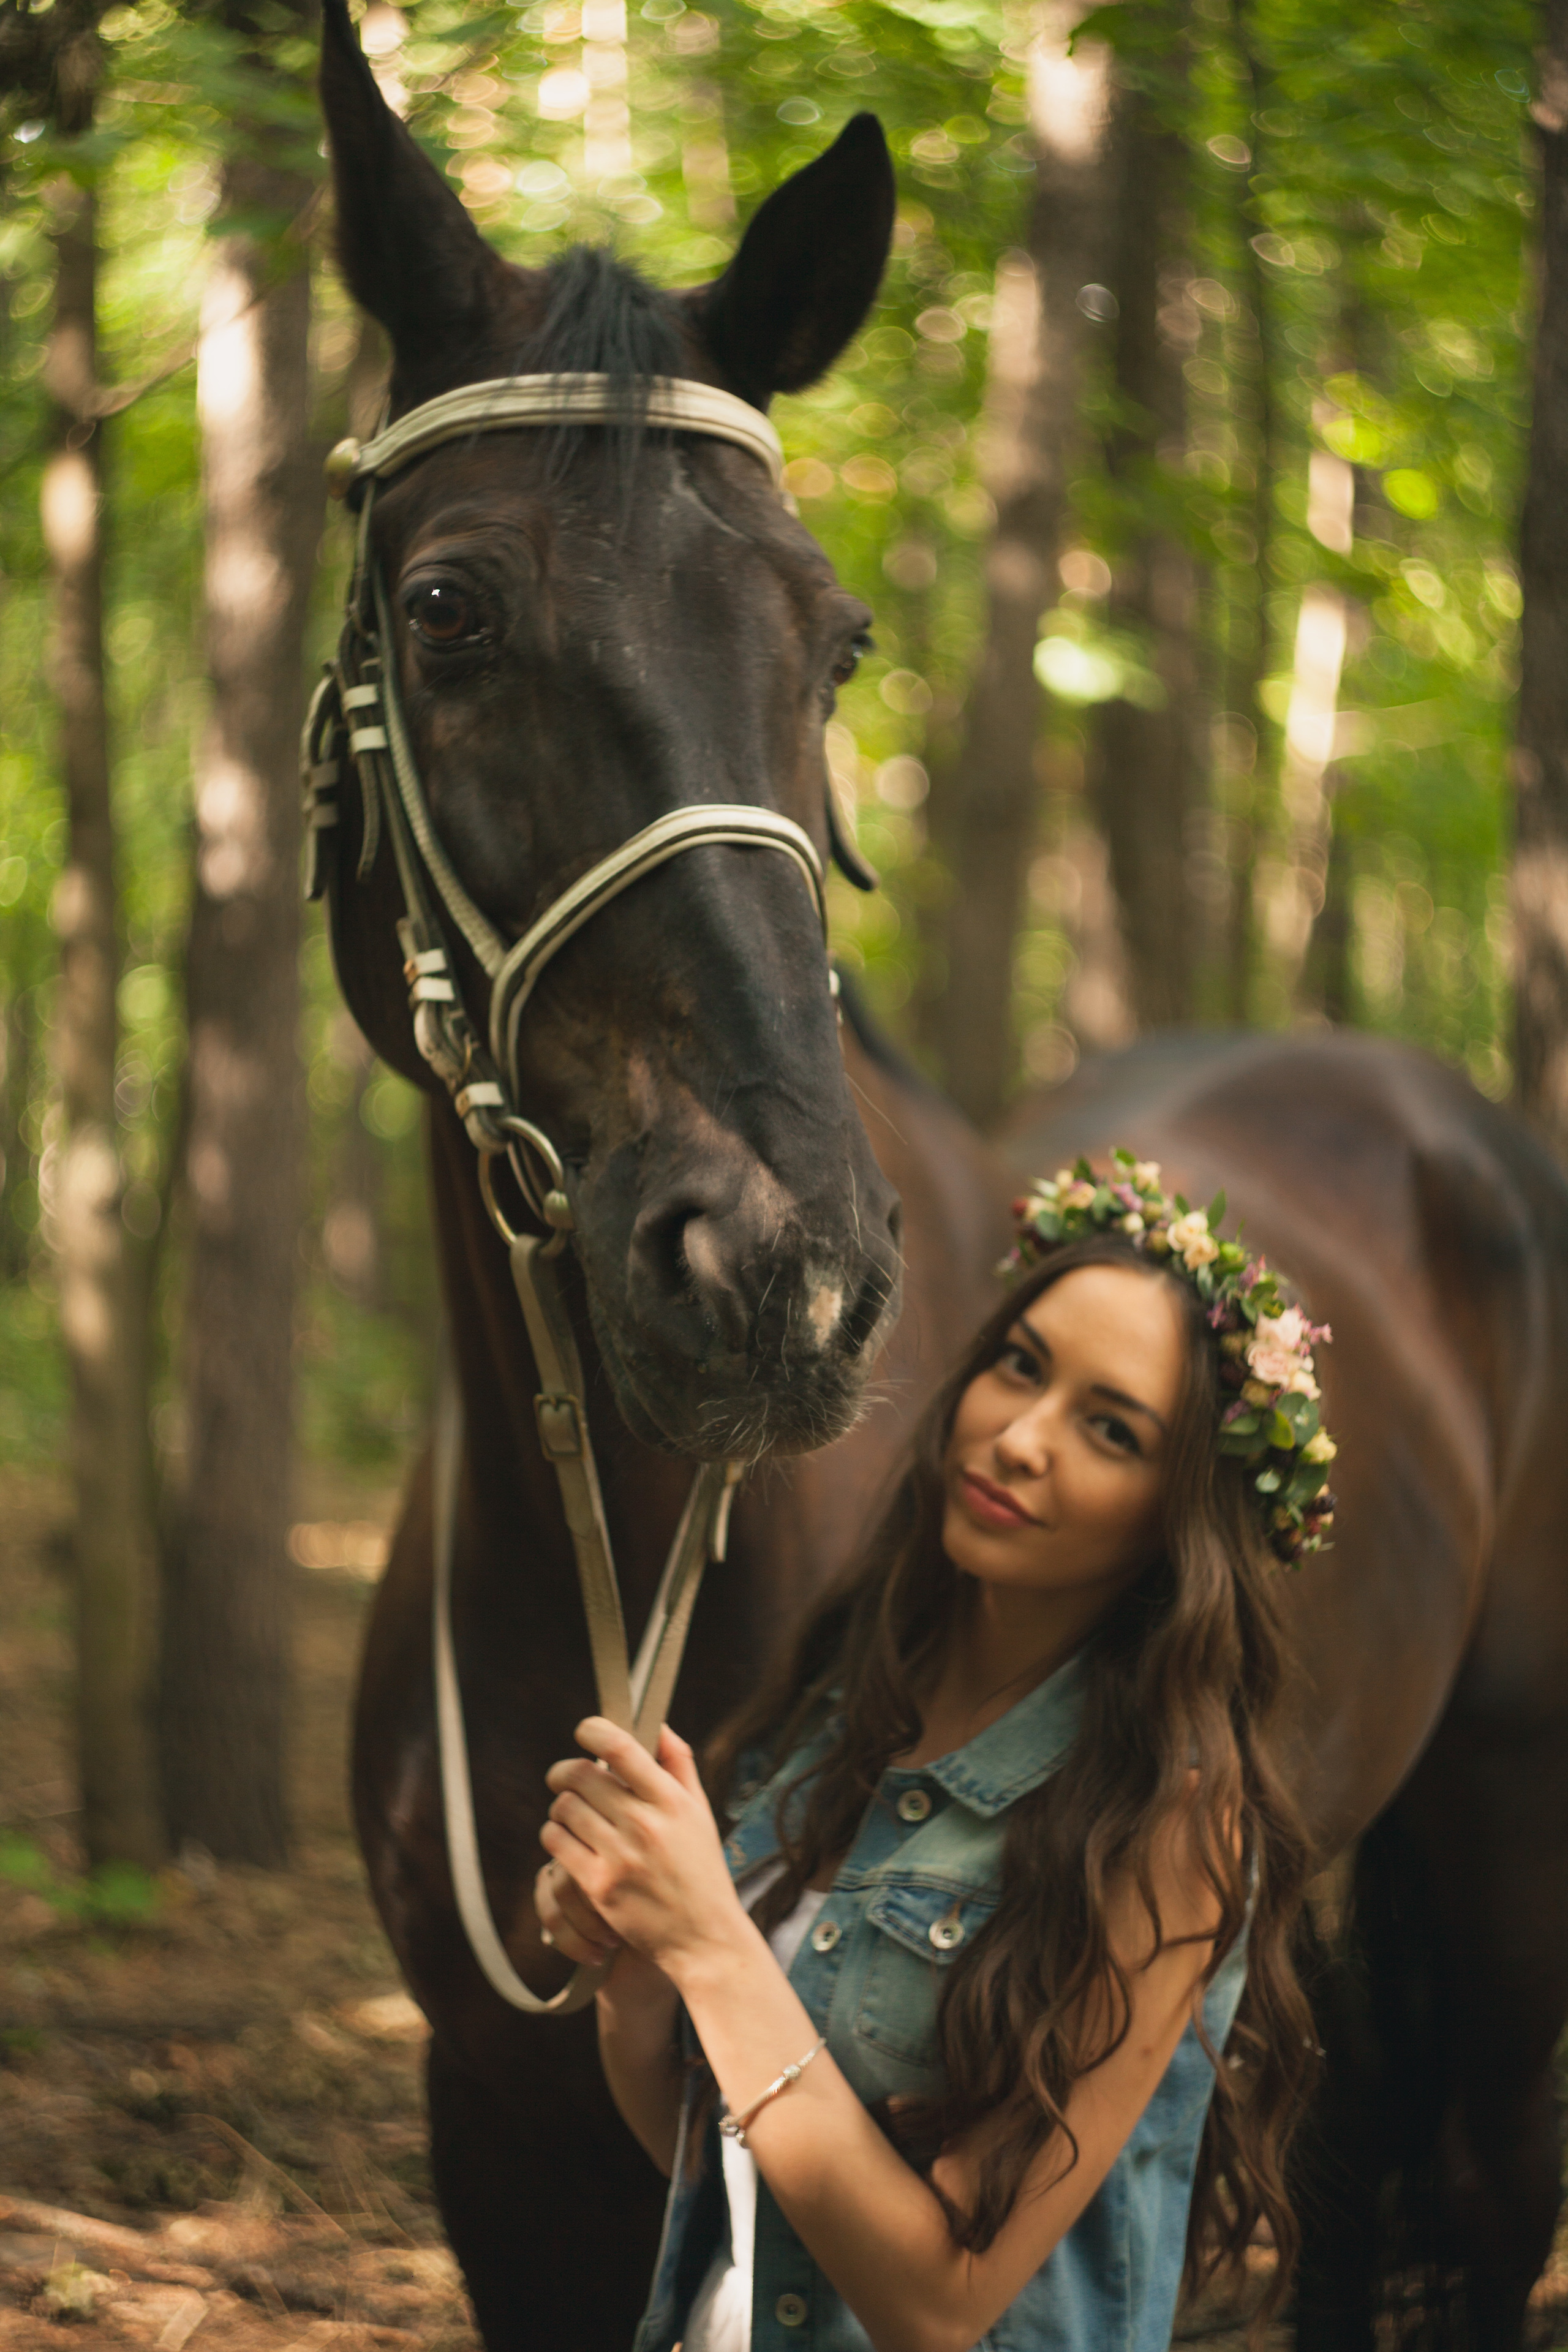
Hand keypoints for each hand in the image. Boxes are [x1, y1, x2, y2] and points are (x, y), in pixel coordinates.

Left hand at [540, 1719, 750, 1983]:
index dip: (593, 1730)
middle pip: (582, 1775)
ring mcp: (620, 1856)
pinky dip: (554, 1834)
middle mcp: (645, 1824)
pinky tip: (565, 1838)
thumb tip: (655, 1724)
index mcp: (671, 1800)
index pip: (621, 1747)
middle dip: (565, 1770)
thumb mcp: (699, 1812)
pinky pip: (557, 1843)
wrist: (703, 1938)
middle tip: (563, 1776)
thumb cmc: (701, 1870)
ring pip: (565, 1808)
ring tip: (569, 1811)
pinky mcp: (599, 1886)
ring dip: (560, 1805)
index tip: (584, 1732)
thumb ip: (678, 1764)